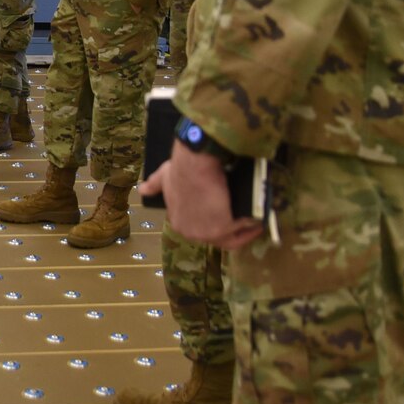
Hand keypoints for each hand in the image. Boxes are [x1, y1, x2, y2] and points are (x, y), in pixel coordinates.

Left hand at [143, 141, 264, 251]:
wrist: (195, 163)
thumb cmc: (181, 168)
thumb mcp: (164, 177)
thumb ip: (155, 185)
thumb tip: (142, 189)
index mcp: (179, 225)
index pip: (203, 232)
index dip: (219, 224)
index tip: (232, 217)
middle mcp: (192, 235)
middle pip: (221, 240)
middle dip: (237, 232)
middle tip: (250, 221)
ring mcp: (208, 234)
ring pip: (235, 238)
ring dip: (248, 230)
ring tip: (258, 218)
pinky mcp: (224, 229)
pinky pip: (244, 229)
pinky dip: (254, 223)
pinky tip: (261, 215)